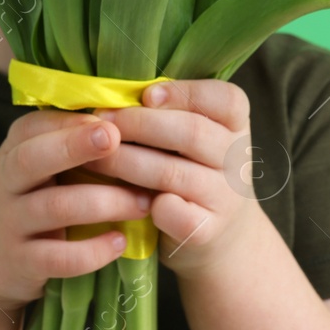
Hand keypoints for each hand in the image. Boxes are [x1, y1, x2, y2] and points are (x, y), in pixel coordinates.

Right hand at [0, 109, 153, 313]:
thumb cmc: (21, 203)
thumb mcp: (29, 168)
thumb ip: (63, 145)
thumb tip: (127, 116)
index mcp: (13, 151)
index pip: (35, 126)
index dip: (72, 122)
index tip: (111, 120)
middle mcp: (7, 182)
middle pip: (33, 158)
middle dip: (74, 146)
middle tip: (115, 138)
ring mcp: (11, 223)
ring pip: (55, 207)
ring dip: (104, 202)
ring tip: (144, 202)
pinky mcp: (21, 263)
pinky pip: (58, 257)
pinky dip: (92, 251)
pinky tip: (120, 243)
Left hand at [85, 80, 263, 279]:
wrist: (223, 236)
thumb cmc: (192, 170)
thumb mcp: (193, 137)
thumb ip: (167, 114)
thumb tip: (112, 95)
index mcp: (236, 125)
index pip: (225, 99)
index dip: (184, 93)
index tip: (146, 95)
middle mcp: (237, 159)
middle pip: (192, 132)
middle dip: (139, 124)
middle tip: (102, 122)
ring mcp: (226, 197)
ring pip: (172, 173)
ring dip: (125, 162)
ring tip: (93, 156)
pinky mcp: (207, 231)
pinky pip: (173, 213)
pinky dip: (145, 204)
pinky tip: (120, 197)